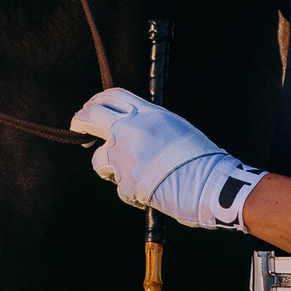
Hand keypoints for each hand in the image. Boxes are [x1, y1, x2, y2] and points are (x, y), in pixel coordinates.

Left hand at [69, 88, 263, 231]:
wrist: (213, 185)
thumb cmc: (200, 159)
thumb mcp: (174, 128)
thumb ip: (149, 125)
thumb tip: (128, 127)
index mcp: (148, 114)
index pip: (113, 96)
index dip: (97, 101)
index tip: (90, 107)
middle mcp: (132, 130)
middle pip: (92, 116)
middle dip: (80, 120)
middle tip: (77, 126)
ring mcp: (126, 157)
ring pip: (99, 160)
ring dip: (110, 169)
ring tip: (135, 176)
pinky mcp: (126, 183)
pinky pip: (120, 189)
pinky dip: (132, 193)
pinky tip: (151, 194)